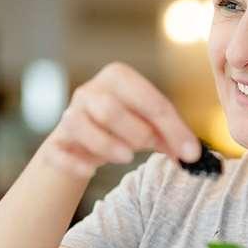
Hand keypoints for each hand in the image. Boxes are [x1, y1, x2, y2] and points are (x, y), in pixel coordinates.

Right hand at [39, 62, 200, 178]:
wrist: (84, 143)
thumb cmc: (125, 128)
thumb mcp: (152, 126)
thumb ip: (172, 136)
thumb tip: (193, 154)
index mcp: (119, 77)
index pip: (150, 100)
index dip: (174, 129)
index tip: (191, 154)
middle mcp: (90, 90)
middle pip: (110, 109)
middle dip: (136, 133)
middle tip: (146, 147)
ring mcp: (68, 114)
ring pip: (80, 125)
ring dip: (107, 146)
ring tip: (126, 157)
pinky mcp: (54, 142)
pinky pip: (59, 151)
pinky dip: (76, 164)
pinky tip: (91, 171)